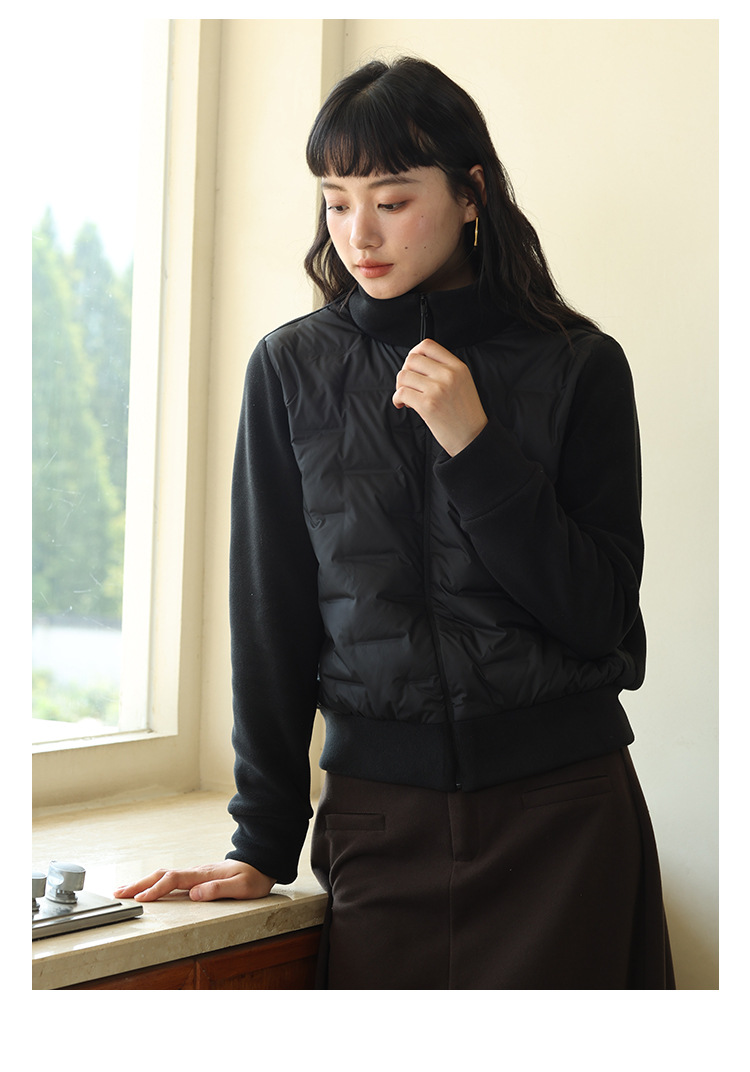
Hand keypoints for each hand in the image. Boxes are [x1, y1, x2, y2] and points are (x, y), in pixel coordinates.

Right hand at [113, 860, 275, 902]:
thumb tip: (195, 894)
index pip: (174, 880)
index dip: (157, 890)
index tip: (141, 899)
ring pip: (163, 875)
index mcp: (203, 874)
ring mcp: (195, 873)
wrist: (262, 862)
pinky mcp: (196, 876)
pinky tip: (147, 888)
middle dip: (139, 884)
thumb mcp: (242, 886)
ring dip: (142, 882)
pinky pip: (170, 879)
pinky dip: (153, 883)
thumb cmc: (254, 876)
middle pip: (162, 875)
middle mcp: (196, 871)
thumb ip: (219, 889)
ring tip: (124, 890)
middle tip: (118, 893)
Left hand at [392, 338, 487, 455]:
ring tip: (407, 397)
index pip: (428, 345)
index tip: (411, 365)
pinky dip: (397, 399)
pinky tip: (403, 405)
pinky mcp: (427, 404)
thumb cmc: (465, 414)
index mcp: (458, 367)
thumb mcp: (463, 383)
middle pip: (412, 359)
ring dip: (400, 386)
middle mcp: (448, 375)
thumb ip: (445, 370)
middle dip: (405, 371)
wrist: (472, 437)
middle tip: (409, 385)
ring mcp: (437, 389)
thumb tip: (417, 363)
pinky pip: (401, 393)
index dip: (414, 352)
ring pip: (404, 375)